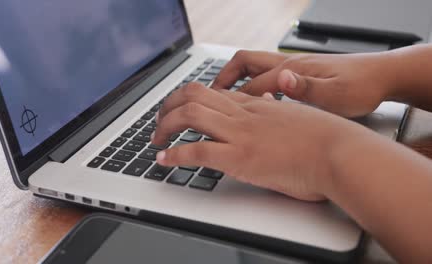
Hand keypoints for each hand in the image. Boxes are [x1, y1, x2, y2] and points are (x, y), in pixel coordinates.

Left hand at [152, 83, 367, 200]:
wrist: (340, 152)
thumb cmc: (326, 139)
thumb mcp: (296, 118)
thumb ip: (276, 112)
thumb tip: (265, 106)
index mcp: (256, 103)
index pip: (212, 91)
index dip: (188, 98)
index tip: (178, 109)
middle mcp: (244, 113)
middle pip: (193, 94)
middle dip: (168, 106)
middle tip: (160, 122)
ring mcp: (240, 133)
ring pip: (189, 115)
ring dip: (165, 126)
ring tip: (156, 140)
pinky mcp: (241, 157)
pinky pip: (197, 151)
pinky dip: (175, 155)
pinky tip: (165, 160)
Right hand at [211, 50, 395, 117]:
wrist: (381, 76)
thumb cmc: (361, 87)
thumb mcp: (337, 95)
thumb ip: (306, 88)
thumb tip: (283, 80)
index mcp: (292, 71)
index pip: (250, 85)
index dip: (229, 101)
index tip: (211, 116)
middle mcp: (287, 65)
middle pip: (243, 64)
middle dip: (221, 79)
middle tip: (206, 98)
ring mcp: (291, 67)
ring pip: (252, 67)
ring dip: (233, 80)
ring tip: (219, 98)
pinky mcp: (297, 73)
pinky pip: (264, 75)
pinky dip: (250, 84)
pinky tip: (251, 100)